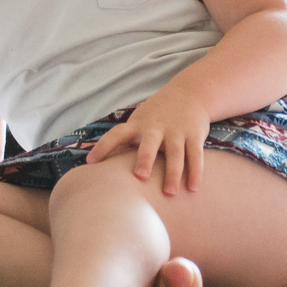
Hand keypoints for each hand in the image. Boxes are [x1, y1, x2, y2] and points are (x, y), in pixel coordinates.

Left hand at [85, 83, 210, 194]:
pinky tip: (193, 189)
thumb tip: (95, 165)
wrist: (189, 93)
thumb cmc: (156, 114)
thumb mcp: (138, 120)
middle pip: (149, 144)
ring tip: (169, 193)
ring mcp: (177, 131)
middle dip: (145, 159)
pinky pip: (195, 156)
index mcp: (138, 124)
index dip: (103, 147)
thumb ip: (123, 140)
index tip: (90, 163)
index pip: (117, 134)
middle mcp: (156, 127)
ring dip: (173, 173)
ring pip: (175, 153)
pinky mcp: (194, 135)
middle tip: (140, 177)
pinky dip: (195, 173)